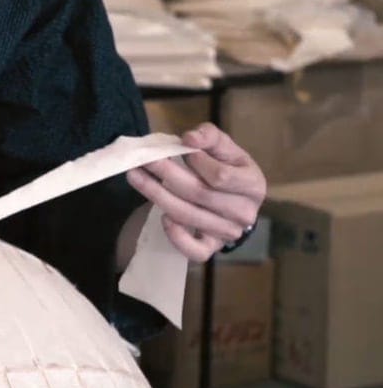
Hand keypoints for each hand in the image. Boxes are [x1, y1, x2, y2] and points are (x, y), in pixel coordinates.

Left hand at [126, 123, 266, 262]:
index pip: (220, 176)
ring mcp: (228, 233)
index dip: (197, 162)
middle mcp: (245, 213)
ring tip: (135, 176)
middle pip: (200, 195)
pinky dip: (177, 237)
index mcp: (253, 185)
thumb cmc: (227, 168)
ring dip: (157, 195)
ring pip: (188, 216)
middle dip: (166, 174)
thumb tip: (190, 138)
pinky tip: (162, 218)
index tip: (179, 147)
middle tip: (142, 159)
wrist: (231, 199)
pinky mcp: (212, 248)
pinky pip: (194, 250)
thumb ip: (210, 137)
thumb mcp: (224, 148)